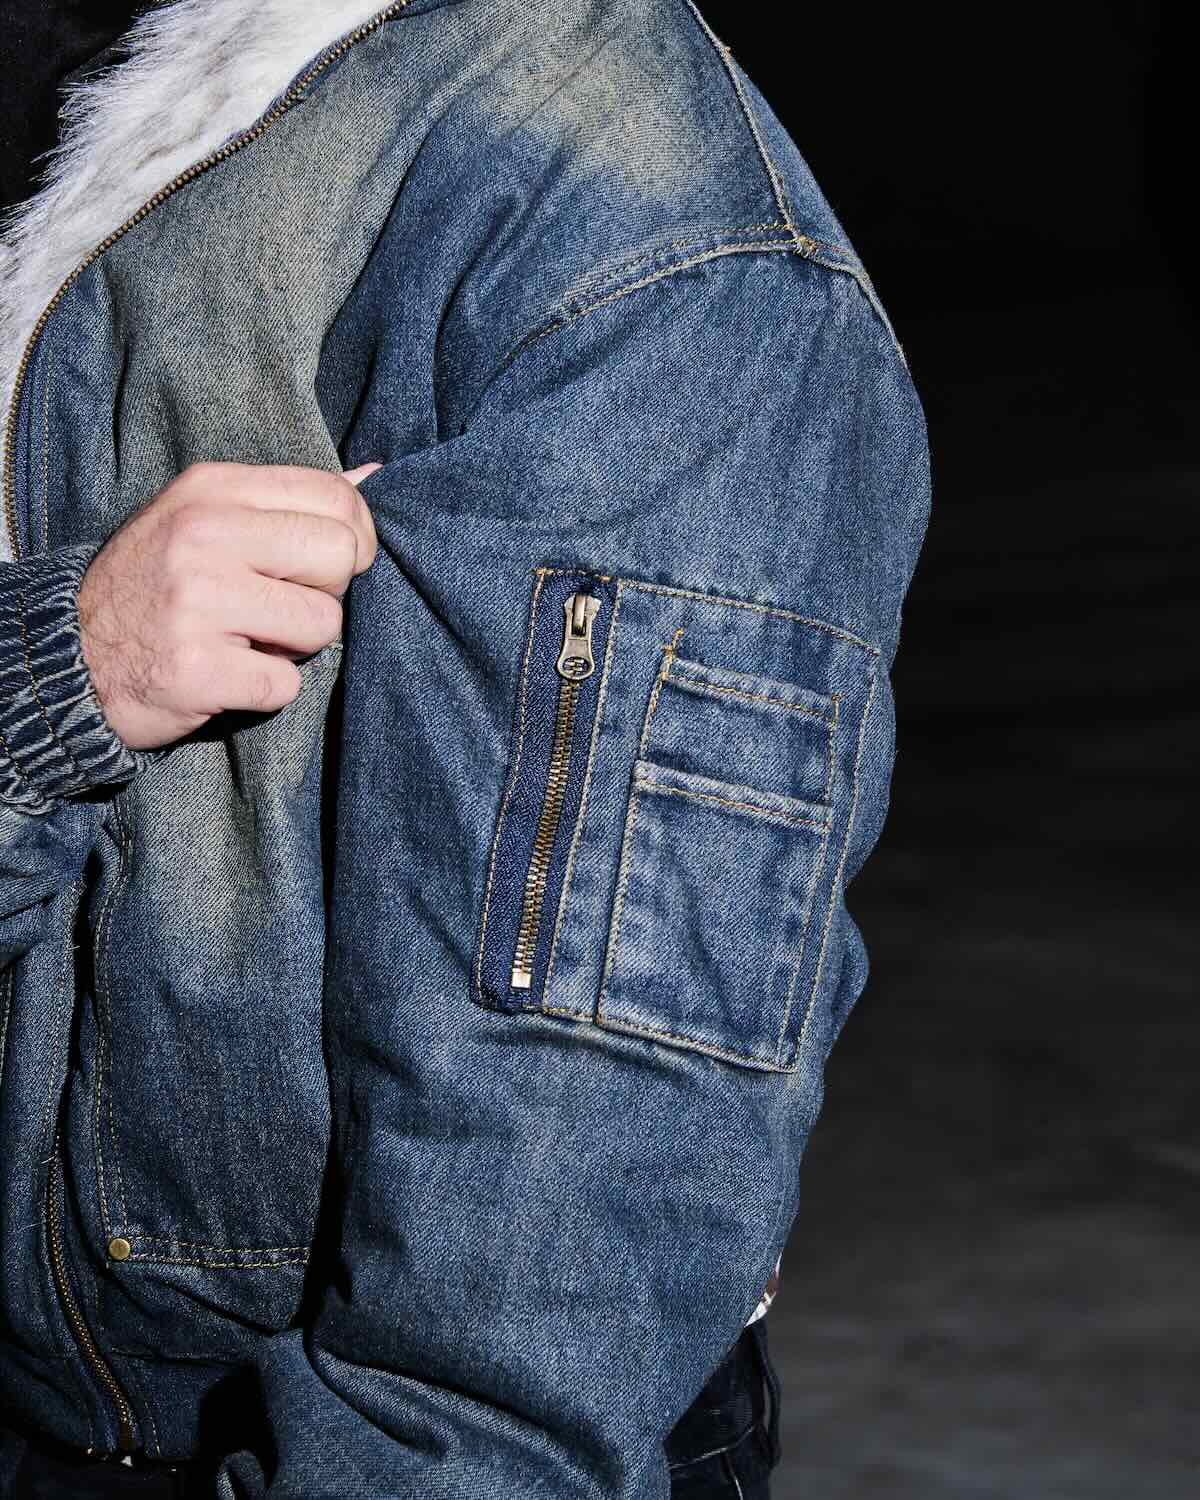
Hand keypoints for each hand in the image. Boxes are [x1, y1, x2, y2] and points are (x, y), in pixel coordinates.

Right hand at [77, 460, 381, 748]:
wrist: (70, 657)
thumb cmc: (158, 586)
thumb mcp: (206, 518)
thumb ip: (286, 501)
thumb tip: (373, 475)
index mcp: (212, 490)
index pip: (336, 498)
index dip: (356, 540)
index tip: (331, 568)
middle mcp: (202, 535)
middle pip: (340, 556)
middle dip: (327, 594)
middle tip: (283, 608)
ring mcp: (197, 601)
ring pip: (322, 624)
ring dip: (297, 647)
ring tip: (248, 640)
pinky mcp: (196, 668)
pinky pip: (287, 684)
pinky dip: (266, 690)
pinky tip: (228, 675)